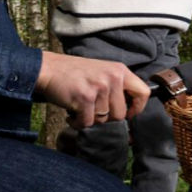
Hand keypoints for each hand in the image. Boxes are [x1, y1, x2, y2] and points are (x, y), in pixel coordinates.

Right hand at [35, 51, 150, 127]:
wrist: (48, 68)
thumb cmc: (74, 74)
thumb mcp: (101, 72)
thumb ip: (116, 87)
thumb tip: (129, 112)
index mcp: (120, 70)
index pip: (143, 93)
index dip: (137, 108)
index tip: (127, 114)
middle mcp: (113, 77)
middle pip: (120, 114)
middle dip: (105, 117)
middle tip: (92, 109)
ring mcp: (99, 87)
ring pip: (103, 119)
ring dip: (89, 118)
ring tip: (79, 107)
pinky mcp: (85, 97)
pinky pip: (88, 122)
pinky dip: (78, 122)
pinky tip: (71, 113)